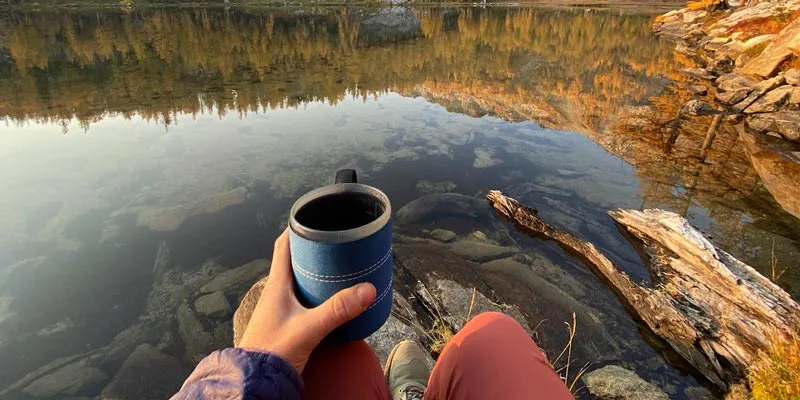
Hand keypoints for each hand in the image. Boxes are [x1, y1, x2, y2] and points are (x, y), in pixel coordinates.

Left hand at [238, 229, 376, 373]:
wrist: (255, 382)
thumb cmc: (271, 353)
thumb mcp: (309, 328)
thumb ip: (337, 310)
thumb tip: (366, 290)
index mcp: (277, 285)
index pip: (284, 245)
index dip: (298, 229)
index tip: (316, 219)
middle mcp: (277, 293)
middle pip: (295, 261)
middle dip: (315, 250)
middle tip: (337, 245)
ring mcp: (281, 309)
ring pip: (300, 281)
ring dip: (317, 273)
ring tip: (340, 270)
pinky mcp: (287, 324)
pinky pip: (304, 300)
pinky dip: (318, 294)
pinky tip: (332, 301)